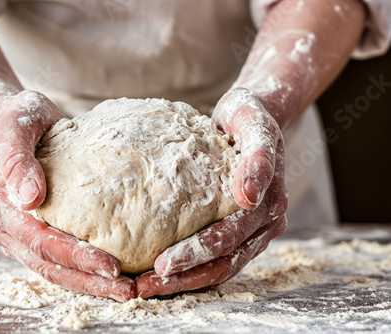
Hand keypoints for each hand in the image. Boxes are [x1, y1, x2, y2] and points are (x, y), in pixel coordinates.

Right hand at [0, 90, 135, 301]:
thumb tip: (31, 198)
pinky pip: (58, 258)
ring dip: (89, 283)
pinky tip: (111, 275)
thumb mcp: (15, 127)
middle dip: (89, 281)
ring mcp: (18, 234)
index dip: (76, 257)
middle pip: (49, 265)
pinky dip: (84, 270)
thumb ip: (17, 159)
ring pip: (54, 269)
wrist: (10, 120)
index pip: (41, 242)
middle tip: (128, 292)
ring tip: (126, 291)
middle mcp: (6, 228)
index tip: (112, 267)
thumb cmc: (16, 119)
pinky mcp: (34, 231)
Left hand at [136, 88, 287, 297]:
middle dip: (185, 277)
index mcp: (270, 204)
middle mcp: (265, 225)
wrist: (252, 118)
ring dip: (185, 281)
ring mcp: (253, 231)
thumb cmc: (249, 117)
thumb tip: (248, 197)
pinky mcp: (239, 230)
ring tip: (147, 287)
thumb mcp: (254, 125)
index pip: (230, 238)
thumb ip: (258, 158)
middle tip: (145, 286)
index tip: (162, 263)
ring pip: (220, 267)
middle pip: (224, 262)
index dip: (197, 253)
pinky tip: (162, 274)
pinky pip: (216, 258)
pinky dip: (191, 270)